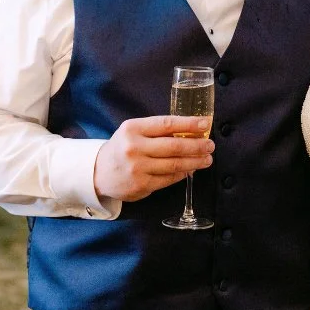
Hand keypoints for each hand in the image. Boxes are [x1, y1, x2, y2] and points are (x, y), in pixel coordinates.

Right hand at [93, 115, 213, 201]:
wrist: (99, 172)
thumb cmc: (122, 147)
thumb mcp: (134, 131)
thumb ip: (157, 130)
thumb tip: (190, 132)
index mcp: (133, 129)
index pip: (167, 124)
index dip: (189, 124)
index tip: (205, 124)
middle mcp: (134, 148)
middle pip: (174, 146)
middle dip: (197, 146)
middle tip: (210, 145)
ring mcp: (138, 169)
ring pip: (174, 165)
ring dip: (195, 162)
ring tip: (206, 159)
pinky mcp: (141, 186)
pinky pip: (169, 179)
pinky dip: (182, 174)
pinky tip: (190, 169)